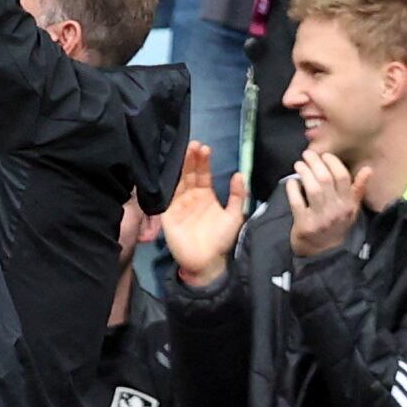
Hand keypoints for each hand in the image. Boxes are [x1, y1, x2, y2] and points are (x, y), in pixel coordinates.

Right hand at [159, 139, 247, 286]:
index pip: (203, 174)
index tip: (205, 148)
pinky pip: (167, 196)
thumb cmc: (221, 239)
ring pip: (179, 181)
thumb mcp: (235, 215)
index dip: (203, 162)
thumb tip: (239, 173)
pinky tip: (170, 171)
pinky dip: (168, 183)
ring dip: (182, 167)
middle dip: (192, 159)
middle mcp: (191, 197)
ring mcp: (178, 204)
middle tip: (194, 145)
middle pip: (190, 174)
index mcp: (206, 196)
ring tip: (186, 151)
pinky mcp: (167, 213)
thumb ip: (237, 195)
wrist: (206, 261)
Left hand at [282, 147, 368, 259]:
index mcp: (348, 204)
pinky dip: (292, 189)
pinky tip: (291, 182)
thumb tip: (368, 169)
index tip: (324, 155)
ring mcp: (320, 218)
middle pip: (325, 180)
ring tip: (299, 164)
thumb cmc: (337, 226)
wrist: (323, 252)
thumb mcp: (351, 209)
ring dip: (304, 173)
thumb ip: (358, 189)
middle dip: (315, 163)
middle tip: (307, 155)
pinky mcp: (304, 224)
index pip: (343, 177)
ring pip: (312, 189)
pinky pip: (296, 202)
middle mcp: (336, 210)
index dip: (332, 162)